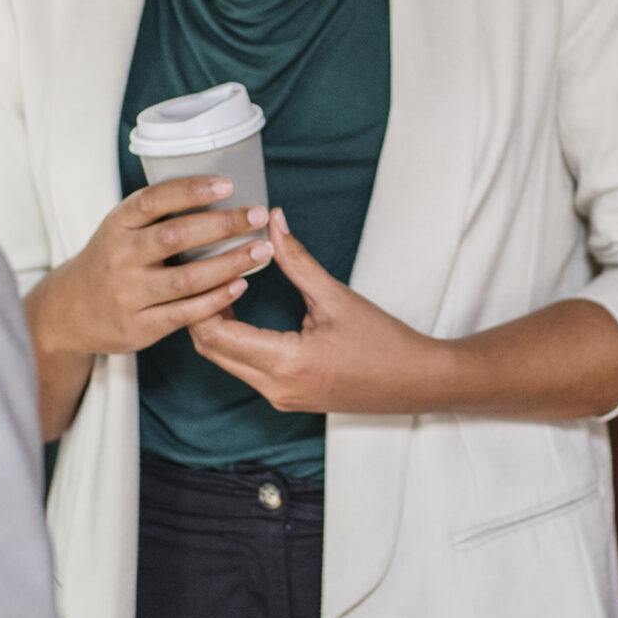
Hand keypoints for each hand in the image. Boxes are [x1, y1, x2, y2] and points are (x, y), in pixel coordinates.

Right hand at [24, 176, 271, 434]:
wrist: (69, 312)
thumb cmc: (110, 260)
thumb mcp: (120, 228)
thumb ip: (157, 215)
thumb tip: (221, 191)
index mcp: (117, 224)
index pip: (154, 200)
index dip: (191, 190)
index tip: (228, 184)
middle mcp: (120, 256)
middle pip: (175, 237)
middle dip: (221, 224)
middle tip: (257, 214)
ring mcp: (128, 293)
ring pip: (185, 278)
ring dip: (228, 263)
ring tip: (261, 251)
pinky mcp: (138, 326)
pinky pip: (184, 313)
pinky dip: (215, 299)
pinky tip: (240, 286)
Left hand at [185, 208, 445, 412]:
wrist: (418, 382)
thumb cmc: (383, 342)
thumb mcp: (336, 296)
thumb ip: (296, 258)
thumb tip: (271, 219)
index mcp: (284, 362)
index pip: (214, 334)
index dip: (200, 297)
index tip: (201, 264)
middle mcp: (274, 386)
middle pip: (211, 350)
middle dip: (199, 310)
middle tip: (201, 270)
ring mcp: (279, 397)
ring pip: (225, 361)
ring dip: (216, 326)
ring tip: (219, 284)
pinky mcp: (287, 398)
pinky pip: (244, 369)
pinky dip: (235, 341)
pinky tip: (242, 311)